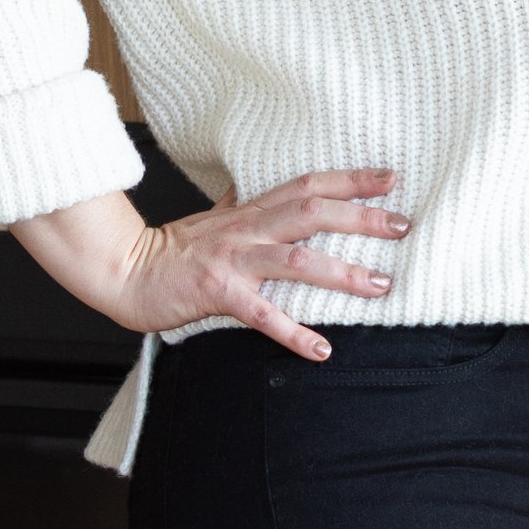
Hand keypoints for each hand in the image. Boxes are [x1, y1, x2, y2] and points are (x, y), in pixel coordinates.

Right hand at [9, 169, 411, 358]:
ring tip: (380, 287)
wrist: (125, 271)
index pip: (308, 185)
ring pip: (296, 261)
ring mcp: (232, 261)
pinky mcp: (217, 294)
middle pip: (312, 214)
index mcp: (250, 210)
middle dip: (361, 219)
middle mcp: (246, 230)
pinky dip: (293, 333)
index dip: (350, 180)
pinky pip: (262, 315)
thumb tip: (256, 186)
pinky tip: (323, 349)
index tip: (392, 179)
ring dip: (341, 274)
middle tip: (403, 226)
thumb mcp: (213, 217)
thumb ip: (240, 202)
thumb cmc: (173, 248)